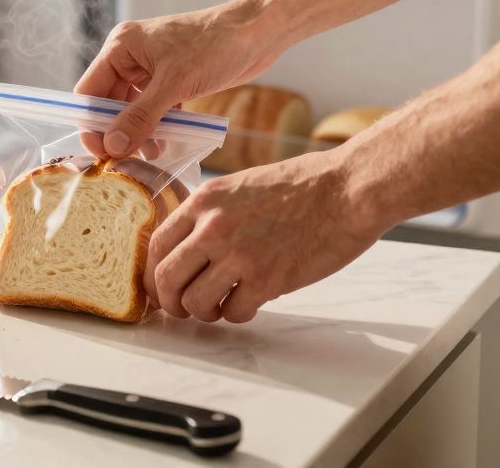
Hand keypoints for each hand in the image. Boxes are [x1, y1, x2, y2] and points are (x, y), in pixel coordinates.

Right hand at [75, 1, 285, 157]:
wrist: (259, 33)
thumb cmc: (215, 46)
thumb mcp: (174, 84)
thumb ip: (140, 116)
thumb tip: (112, 146)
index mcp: (121, 46)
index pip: (89, 91)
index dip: (91, 124)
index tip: (102, 154)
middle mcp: (131, 57)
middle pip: (109, 103)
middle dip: (119, 131)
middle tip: (129, 160)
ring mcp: (151, 69)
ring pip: (132, 109)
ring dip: (139, 132)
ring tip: (153, 153)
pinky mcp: (171, 80)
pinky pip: (154, 109)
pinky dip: (158, 126)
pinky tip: (166, 144)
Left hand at [145, 151, 381, 322]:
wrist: (347, 190)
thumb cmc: (302, 186)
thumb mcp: (240, 186)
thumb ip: (211, 214)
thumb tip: (188, 248)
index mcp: (204, 200)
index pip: (156, 245)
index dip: (153, 274)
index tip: (160, 287)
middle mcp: (213, 227)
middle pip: (166, 279)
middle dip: (170, 302)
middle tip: (183, 308)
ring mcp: (238, 255)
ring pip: (194, 302)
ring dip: (204, 312)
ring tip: (220, 305)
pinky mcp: (266, 280)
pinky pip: (233, 313)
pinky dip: (237, 314)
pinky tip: (250, 302)